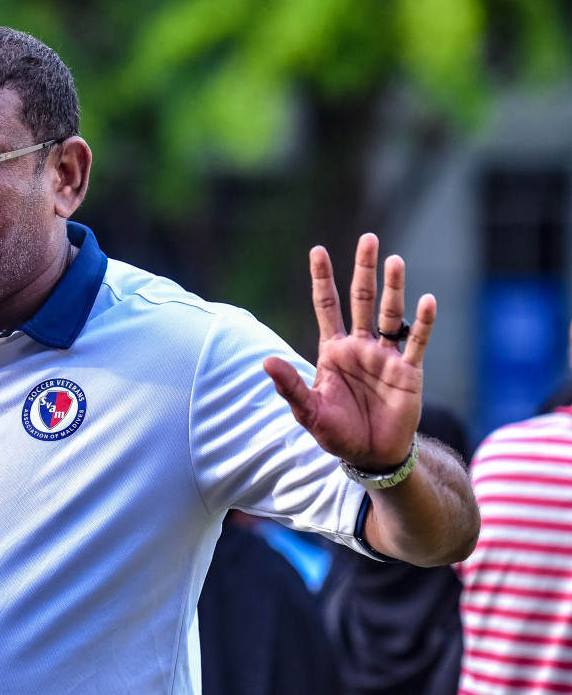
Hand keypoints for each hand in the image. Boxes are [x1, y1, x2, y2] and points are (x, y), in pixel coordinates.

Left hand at [263, 233, 434, 470]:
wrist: (372, 455)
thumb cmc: (337, 432)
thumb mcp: (308, 411)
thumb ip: (290, 386)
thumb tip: (267, 362)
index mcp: (333, 350)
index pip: (327, 306)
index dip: (323, 278)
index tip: (318, 250)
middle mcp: (360, 346)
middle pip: (361, 299)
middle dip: (364, 269)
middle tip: (368, 238)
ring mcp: (386, 356)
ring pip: (390, 314)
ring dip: (393, 288)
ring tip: (394, 260)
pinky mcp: (409, 371)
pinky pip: (416, 341)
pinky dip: (422, 322)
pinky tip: (426, 300)